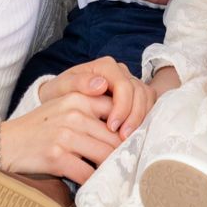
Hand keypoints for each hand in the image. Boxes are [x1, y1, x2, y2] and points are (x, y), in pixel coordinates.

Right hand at [0, 90, 120, 185]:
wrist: (8, 142)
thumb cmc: (41, 127)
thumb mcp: (64, 107)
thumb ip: (90, 109)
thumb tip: (123, 128)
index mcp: (78, 97)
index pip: (116, 110)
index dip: (127, 129)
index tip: (132, 143)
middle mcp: (74, 113)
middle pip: (114, 136)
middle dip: (123, 154)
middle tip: (129, 166)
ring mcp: (66, 134)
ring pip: (104, 155)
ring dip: (111, 169)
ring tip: (115, 177)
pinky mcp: (57, 157)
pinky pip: (87, 173)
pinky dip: (94, 182)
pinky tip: (95, 185)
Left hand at [41, 56, 155, 140]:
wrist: (58, 101)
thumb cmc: (59, 94)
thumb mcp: (61, 88)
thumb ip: (78, 83)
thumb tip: (101, 84)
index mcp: (104, 67)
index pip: (123, 85)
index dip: (122, 106)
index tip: (112, 127)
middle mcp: (120, 72)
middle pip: (138, 91)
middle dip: (133, 116)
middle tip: (122, 138)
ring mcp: (129, 82)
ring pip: (146, 97)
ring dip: (140, 119)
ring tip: (127, 139)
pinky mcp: (134, 96)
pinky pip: (148, 104)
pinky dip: (144, 119)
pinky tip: (133, 135)